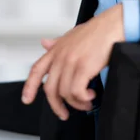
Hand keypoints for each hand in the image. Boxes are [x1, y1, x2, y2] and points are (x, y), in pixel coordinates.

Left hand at [22, 4, 123, 119]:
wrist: (112, 25)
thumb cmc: (96, 31)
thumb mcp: (72, 35)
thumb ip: (57, 43)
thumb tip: (44, 43)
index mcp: (56, 50)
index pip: (36, 70)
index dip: (29, 86)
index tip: (26, 100)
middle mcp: (61, 56)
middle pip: (50, 88)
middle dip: (56, 106)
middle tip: (64, 114)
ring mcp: (71, 62)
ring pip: (65, 93)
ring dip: (77, 103)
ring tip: (87, 101)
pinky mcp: (83, 67)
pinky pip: (77, 92)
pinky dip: (84, 98)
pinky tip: (91, 95)